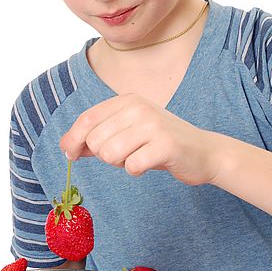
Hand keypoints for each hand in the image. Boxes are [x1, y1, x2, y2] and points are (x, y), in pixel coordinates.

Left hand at [59, 94, 217, 185]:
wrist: (204, 151)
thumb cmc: (161, 143)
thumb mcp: (128, 132)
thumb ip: (99, 136)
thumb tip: (67, 146)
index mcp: (127, 101)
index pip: (87, 119)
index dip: (72, 139)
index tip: (70, 154)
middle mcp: (138, 108)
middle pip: (95, 140)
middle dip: (104, 155)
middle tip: (125, 155)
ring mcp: (152, 125)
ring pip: (110, 154)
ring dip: (120, 163)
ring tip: (137, 158)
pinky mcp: (165, 145)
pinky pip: (131, 166)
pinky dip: (136, 170)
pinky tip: (149, 163)